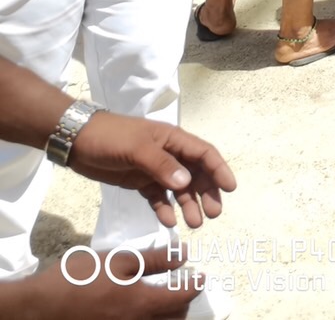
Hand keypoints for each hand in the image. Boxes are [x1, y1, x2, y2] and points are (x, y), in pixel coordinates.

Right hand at [22, 246, 199, 317]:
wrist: (38, 307)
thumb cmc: (79, 279)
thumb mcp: (118, 260)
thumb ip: (155, 259)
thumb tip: (183, 255)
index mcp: (143, 305)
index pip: (182, 298)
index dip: (196, 286)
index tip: (200, 277)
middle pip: (175, 319)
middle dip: (183, 304)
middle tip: (181, 288)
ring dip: (168, 316)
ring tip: (164, 300)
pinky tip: (141, 310)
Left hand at [69, 112, 235, 229]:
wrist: (77, 142)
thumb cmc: (111, 138)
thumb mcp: (137, 149)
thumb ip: (162, 166)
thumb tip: (186, 185)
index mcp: (173, 140)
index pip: (204, 154)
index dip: (219, 170)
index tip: (230, 188)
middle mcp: (169, 155)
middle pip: (196, 174)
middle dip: (207, 193)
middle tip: (213, 214)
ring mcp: (155, 170)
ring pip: (179, 189)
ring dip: (189, 205)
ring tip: (194, 224)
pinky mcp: (140, 182)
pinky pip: (159, 198)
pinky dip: (165, 209)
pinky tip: (168, 221)